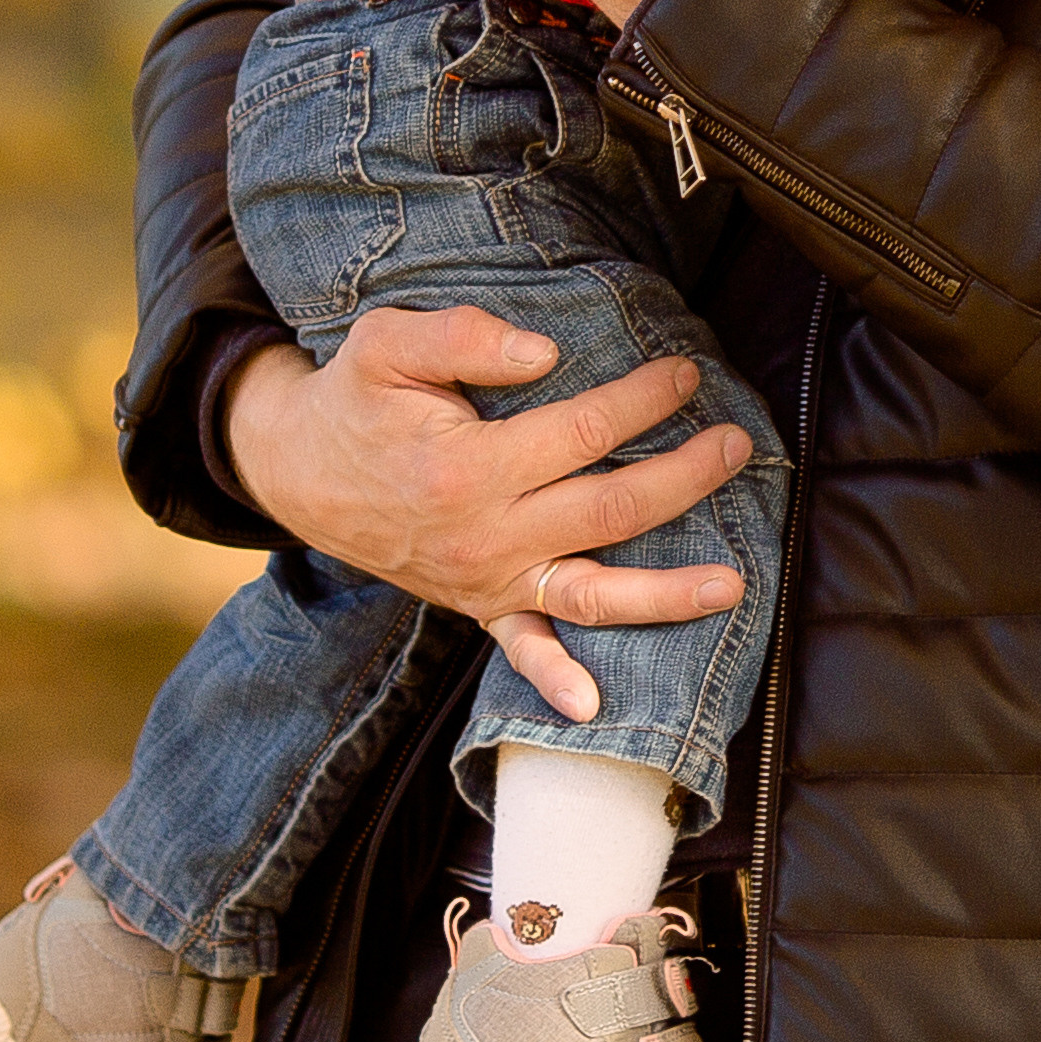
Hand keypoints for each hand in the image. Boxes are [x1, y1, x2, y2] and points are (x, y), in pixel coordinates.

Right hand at [225, 303, 752, 723]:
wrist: (302, 472)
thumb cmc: (356, 399)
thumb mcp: (387, 343)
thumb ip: (464, 336)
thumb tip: (546, 350)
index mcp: (468, 466)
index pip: (586, 431)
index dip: (644, 400)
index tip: (684, 372)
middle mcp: (485, 535)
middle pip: (611, 510)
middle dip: (686, 476)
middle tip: (738, 443)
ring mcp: (485, 580)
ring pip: (591, 594)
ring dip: (665, 595)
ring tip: (732, 585)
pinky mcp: (477, 605)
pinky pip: (521, 650)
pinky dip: (554, 680)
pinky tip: (594, 706)